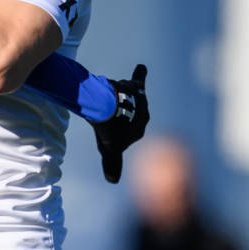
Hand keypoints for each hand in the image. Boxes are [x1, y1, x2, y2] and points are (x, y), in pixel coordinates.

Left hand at [94, 63, 148, 183]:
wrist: (108, 111)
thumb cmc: (110, 132)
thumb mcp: (110, 150)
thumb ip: (112, 163)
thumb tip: (113, 181)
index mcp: (140, 131)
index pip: (127, 130)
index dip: (115, 130)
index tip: (107, 128)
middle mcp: (144, 115)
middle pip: (127, 112)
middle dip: (118, 112)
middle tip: (104, 113)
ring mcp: (140, 100)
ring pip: (127, 98)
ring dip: (118, 98)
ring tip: (105, 98)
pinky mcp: (134, 87)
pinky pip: (139, 80)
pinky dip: (140, 75)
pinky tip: (141, 68)